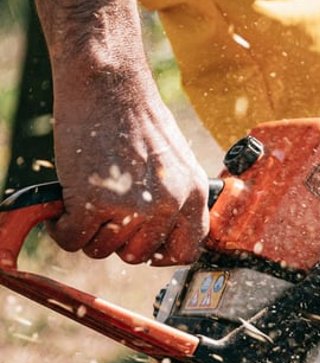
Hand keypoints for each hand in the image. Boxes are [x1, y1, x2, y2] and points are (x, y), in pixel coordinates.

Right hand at [49, 95, 209, 265]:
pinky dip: (62, 228)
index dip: (158, 253)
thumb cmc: (138, 119)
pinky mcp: (95, 201)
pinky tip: (63, 209)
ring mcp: (133, 206)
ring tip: (85, 202)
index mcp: (194, 195)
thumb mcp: (177, 163)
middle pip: (136, 255)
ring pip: (102, 250)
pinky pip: (73, 240)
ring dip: (88, 232)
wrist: (109, 86)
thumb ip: (175, 198)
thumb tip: (160, 231)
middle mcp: (169, 205)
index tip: (140, 243)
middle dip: (116, 239)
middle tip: (103, 213)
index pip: (185, 252)